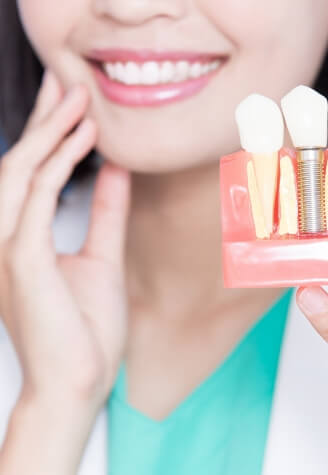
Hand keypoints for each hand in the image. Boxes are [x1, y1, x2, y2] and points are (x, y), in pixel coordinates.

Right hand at [0, 70, 130, 407]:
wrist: (80, 380)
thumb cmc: (87, 326)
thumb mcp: (103, 255)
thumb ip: (105, 212)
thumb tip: (115, 171)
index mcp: (25, 237)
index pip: (33, 173)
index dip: (52, 135)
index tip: (75, 106)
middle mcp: (8, 236)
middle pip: (21, 163)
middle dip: (46, 120)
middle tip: (70, 84)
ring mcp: (9, 246)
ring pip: (22, 171)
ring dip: (50, 132)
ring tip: (78, 98)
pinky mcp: (22, 258)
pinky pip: (36, 198)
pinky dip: (58, 164)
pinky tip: (84, 139)